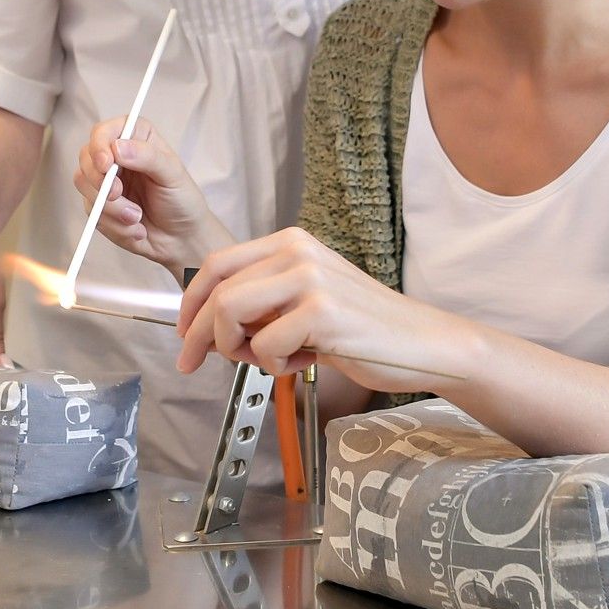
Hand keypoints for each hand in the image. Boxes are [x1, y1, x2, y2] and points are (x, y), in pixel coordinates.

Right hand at [72, 116, 233, 271]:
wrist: (181, 239)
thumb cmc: (182, 201)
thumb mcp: (172, 175)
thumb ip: (148, 157)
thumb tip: (118, 147)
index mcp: (136, 138)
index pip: (104, 132)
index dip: (99, 145)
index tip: (106, 165)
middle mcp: (117, 157)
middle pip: (87, 157)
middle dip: (100, 180)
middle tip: (118, 194)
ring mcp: (105, 182)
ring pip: (84, 185)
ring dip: (110, 207)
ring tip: (137, 217)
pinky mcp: (100, 207)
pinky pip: (92, 213)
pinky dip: (115, 225)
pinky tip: (136, 229)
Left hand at [175, 228, 470, 395]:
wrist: (423, 343)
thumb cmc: (364, 328)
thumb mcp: (306, 300)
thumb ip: (263, 301)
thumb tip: (207, 325)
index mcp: (290, 243)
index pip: (217, 264)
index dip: (191, 303)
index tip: (185, 334)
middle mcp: (297, 251)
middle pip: (216, 289)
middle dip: (199, 334)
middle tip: (194, 363)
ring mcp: (309, 278)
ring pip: (230, 313)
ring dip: (236, 349)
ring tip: (268, 359)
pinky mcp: (322, 311)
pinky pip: (266, 346)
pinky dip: (275, 366)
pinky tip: (306, 362)